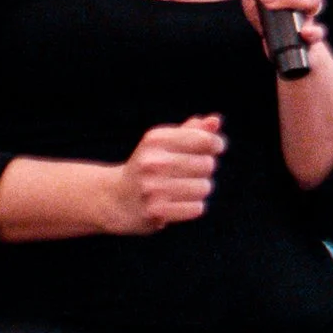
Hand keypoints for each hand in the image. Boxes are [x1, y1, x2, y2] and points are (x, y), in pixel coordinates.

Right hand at [109, 114, 223, 232]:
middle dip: (205, 169)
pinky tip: (178, 204)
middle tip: (189, 172)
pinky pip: (196, 208)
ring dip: (199, 189)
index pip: (204, 139)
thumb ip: (191, 131)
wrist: (116, 198)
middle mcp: (152, 161)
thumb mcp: (164, 144)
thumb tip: (215, 121)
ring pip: (204, 187)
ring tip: (182, 189)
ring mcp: (153, 187)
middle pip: (207, 164)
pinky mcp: (156, 211)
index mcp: (155, 140)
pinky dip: (192, 207)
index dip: (215, 144)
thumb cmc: (148, 167)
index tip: (215, 148)